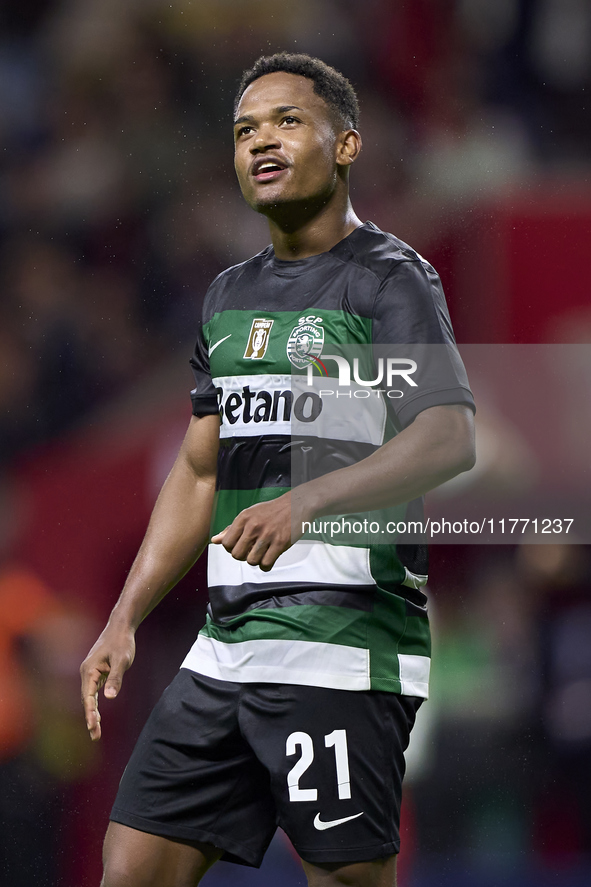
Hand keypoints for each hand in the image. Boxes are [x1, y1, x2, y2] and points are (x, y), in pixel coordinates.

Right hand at [80, 623, 135, 740]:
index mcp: (89, 670)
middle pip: (86, 700)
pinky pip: (94, 692)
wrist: (121, 627)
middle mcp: (87, 673)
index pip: (88, 697)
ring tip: (95, 732)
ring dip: (92, 714)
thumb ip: (116, 679)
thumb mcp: (122, 660)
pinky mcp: (98, 673)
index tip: (92, 727)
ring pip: (89, 698)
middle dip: (90, 718)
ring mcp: (91, 673)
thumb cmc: (122, 642)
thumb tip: (109, 698)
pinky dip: (95, 705)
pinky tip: (97, 716)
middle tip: (95, 736)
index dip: (90, 713)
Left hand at [211, 491, 306, 570]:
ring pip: (251, 561)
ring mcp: (267, 535)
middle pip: (237, 555)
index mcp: (244, 518)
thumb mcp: (249, 514)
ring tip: (262, 553)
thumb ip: (232, 528)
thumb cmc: (272, 510)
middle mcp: (253, 526)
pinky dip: (266, 566)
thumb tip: (215, 540)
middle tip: (251, 551)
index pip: (227, 543)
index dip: (232, 549)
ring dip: (256, 561)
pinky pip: (266, 564)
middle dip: (243, 556)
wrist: (296, 504)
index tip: (240, 546)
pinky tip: (269, 558)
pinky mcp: (280, 543)